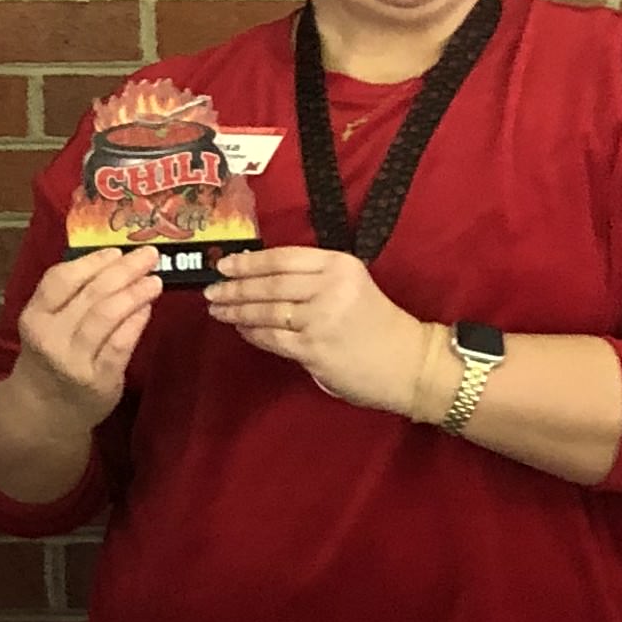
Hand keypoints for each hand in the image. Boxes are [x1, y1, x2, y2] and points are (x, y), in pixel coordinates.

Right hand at [6, 245, 161, 425]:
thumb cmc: (49, 358)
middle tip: (149, 255)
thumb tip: (114, 261)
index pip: (60, 279)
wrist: (44, 412)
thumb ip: (69, 297)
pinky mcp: (99, 381)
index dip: (91, 261)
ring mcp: (74, 361)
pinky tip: (148, 309)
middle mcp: (51, 337)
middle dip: (124, 270)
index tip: (116, 250)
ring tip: (155, 281)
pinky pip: (121, 344)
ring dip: (135, 293)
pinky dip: (136, 322)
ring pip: (107, 316)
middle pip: (90, 293)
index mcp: (34, 316)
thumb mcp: (45, 325)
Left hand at [204, 246, 433, 416]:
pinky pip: (271, 338)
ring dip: (237, 311)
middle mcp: (330, 287)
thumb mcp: (351, 285)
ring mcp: (321, 319)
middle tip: (212, 291)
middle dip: (235, 288)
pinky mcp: (314, 349)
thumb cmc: (377, 324)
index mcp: (340, 265)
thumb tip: (258, 276)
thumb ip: (313, 278)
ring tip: (218, 310)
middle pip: (270, 283)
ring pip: (266, 311)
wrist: (409, 363)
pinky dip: (252, 333)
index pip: (283, 258)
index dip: (249, 262)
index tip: (225, 265)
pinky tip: (241, 329)